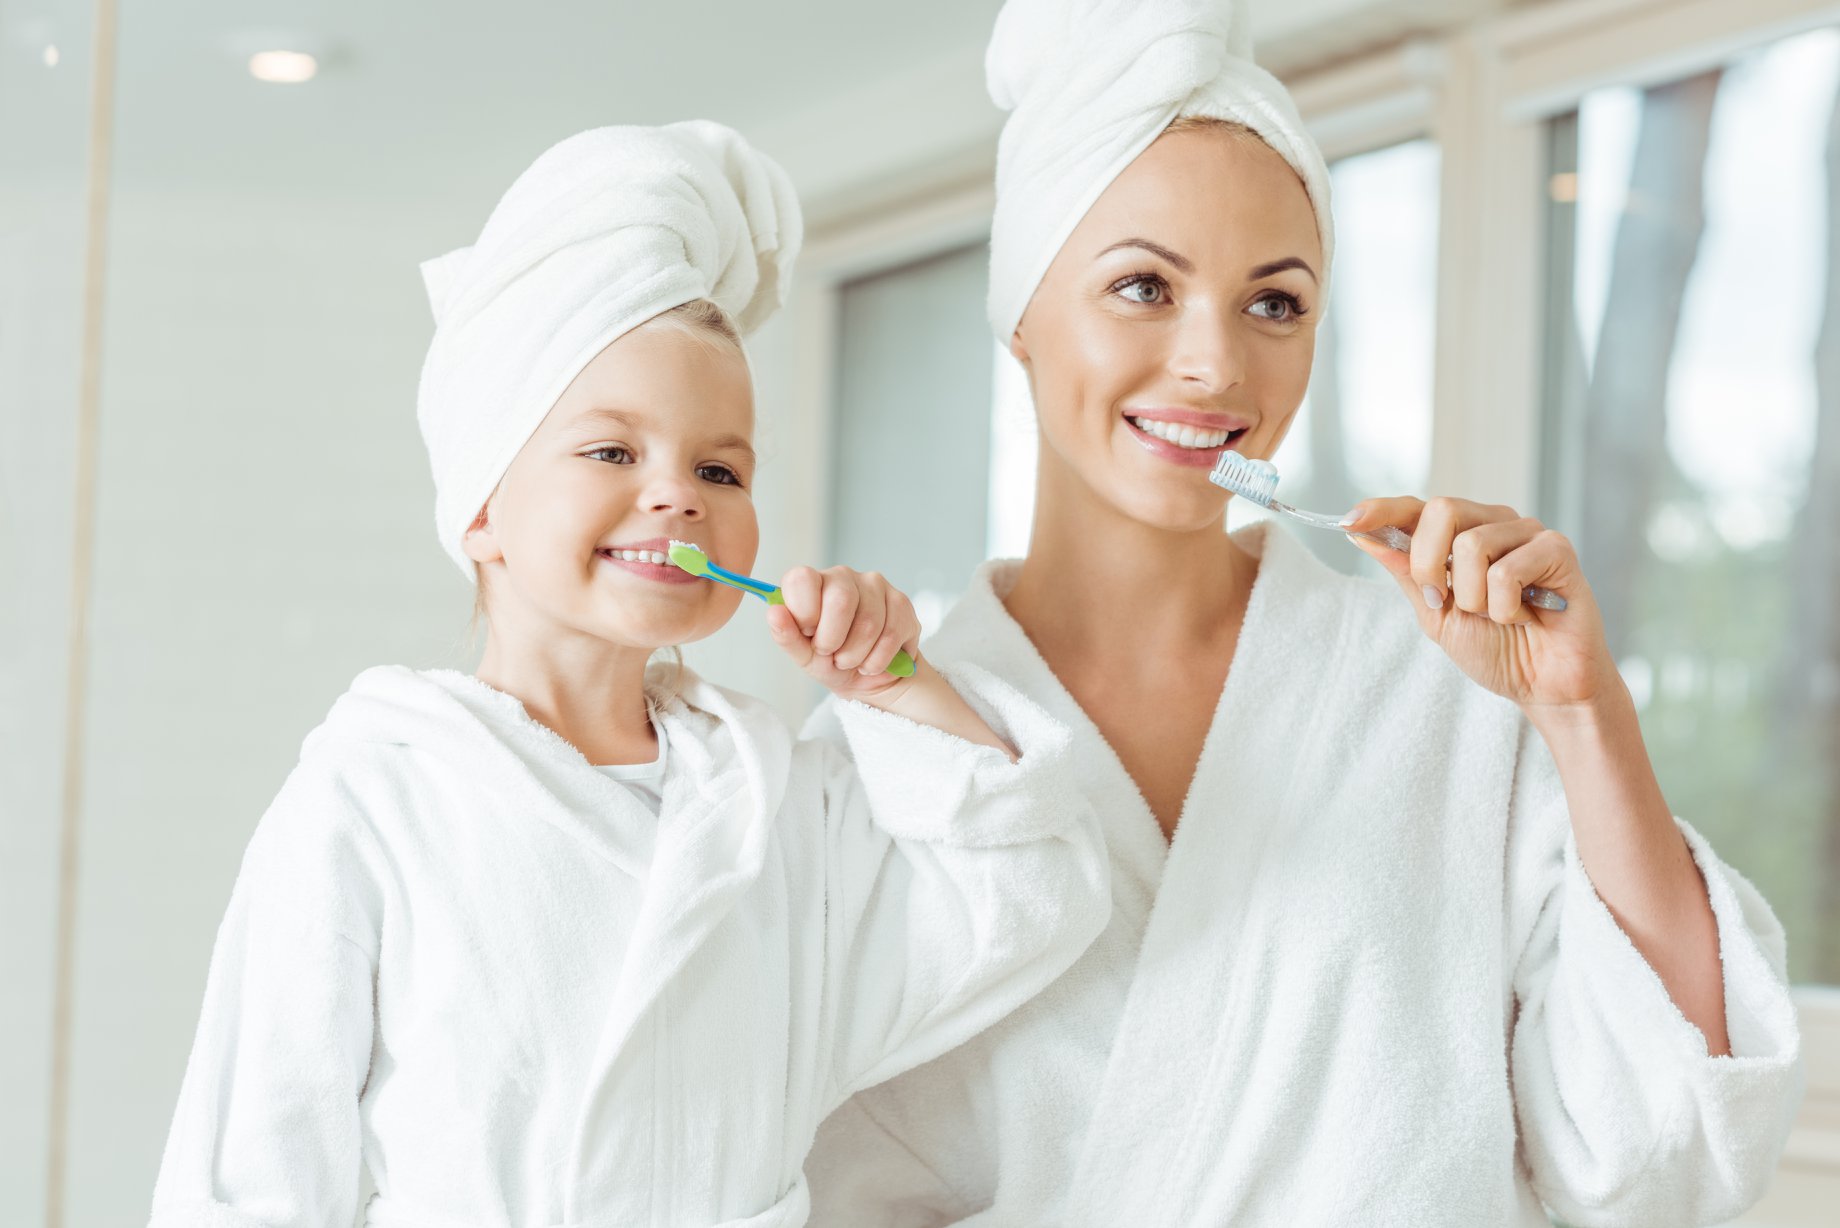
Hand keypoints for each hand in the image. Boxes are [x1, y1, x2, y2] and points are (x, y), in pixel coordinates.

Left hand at [767, 565, 920, 703]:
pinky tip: (872, 662)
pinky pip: (891, 633)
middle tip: (830, 653)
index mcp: (811, 582)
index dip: (804, 611)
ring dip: (856, 655)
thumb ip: (786, 635)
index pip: (802, 578)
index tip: (808, 633)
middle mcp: (842, 575)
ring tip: (850, 661)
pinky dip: (878, 659)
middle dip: (833, 639)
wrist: (868, 677)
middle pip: (840, 600)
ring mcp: (874, 585)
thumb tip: (774, 613)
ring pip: (869, 622)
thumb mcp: (803, 655)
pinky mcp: (901, 602)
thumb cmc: (829, 659)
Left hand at [1342, 497, 1623, 720]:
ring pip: (1472, 545)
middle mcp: (1493, 524)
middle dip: (1428, 564)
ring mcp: (1527, 532)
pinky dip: (1505, 607)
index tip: (1349, 521)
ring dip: (1474, 599)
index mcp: (1461, 536)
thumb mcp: (1436, 615)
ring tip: (1499, 616)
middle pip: (1441, 509)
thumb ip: (1408, 574)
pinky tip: (1526, 616)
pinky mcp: (1556, 549)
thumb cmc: (1496, 649)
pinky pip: (1506, 571)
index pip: (1417, 508)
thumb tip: (1363, 536)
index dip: (1382, 510)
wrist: (1545, 686)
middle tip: (1443, 602)